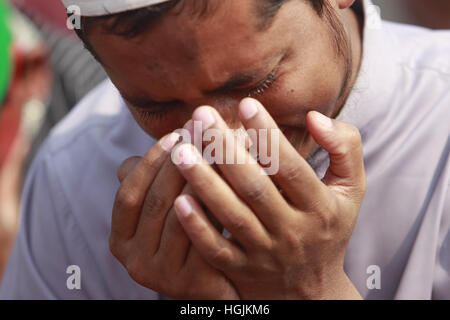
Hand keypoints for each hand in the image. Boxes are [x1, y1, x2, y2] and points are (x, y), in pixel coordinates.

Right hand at [110, 130, 238, 298]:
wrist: (218, 278)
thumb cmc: (192, 232)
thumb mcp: (168, 207)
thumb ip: (157, 181)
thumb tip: (155, 146)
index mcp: (122, 240)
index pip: (130, 194)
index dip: (151, 161)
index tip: (175, 133)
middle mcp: (135, 261)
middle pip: (156, 202)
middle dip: (180, 161)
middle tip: (204, 130)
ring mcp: (162, 276)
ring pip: (182, 215)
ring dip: (202, 176)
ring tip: (223, 147)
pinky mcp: (191, 283)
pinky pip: (206, 235)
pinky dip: (218, 202)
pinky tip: (235, 178)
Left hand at [172, 98, 365, 298]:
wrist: (311, 290)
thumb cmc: (328, 228)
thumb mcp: (351, 190)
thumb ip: (345, 148)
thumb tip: (315, 116)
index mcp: (320, 208)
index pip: (291, 167)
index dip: (268, 135)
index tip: (245, 104)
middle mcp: (292, 232)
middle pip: (254, 187)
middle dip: (225, 149)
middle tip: (200, 116)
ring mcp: (264, 254)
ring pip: (231, 216)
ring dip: (204, 182)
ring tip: (180, 149)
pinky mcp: (241, 270)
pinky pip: (216, 250)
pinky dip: (197, 227)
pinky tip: (178, 200)